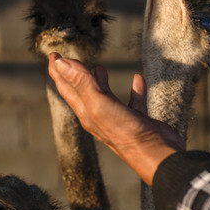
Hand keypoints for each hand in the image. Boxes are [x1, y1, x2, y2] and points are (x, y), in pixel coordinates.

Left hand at [47, 52, 183, 184]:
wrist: (155, 155)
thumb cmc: (125, 131)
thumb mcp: (99, 103)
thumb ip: (81, 82)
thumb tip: (59, 63)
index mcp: (86, 111)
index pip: (66, 87)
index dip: (57, 69)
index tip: (53, 54)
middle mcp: (98, 115)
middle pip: (81, 90)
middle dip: (74, 73)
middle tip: (70, 59)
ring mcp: (117, 118)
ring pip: (105, 95)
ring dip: (100, 81)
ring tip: (100, 67)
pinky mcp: (137, 120)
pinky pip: (133, 101)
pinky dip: (134, 90)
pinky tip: (138, 79)